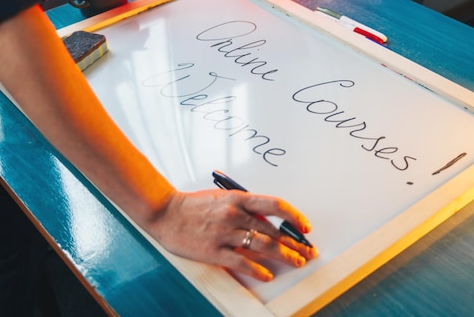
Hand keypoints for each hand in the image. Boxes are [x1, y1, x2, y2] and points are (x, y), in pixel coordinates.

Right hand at [145, 189, 317, 281]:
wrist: (165, 212)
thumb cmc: (194, 205)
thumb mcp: (223, 198)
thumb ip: (245, 208)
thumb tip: (268, 221)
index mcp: (238, 198)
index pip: (275, 205)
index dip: (294, 217)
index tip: (304, 227)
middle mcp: (234, 214)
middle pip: (273, 230)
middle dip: (294, 242)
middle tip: (307, 251)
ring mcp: (224, 233)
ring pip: (262, 245)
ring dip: (283, 255)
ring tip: (296, 262)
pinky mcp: (213, 251)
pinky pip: (241, 262)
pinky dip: (257, 269)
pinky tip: (268, 274)